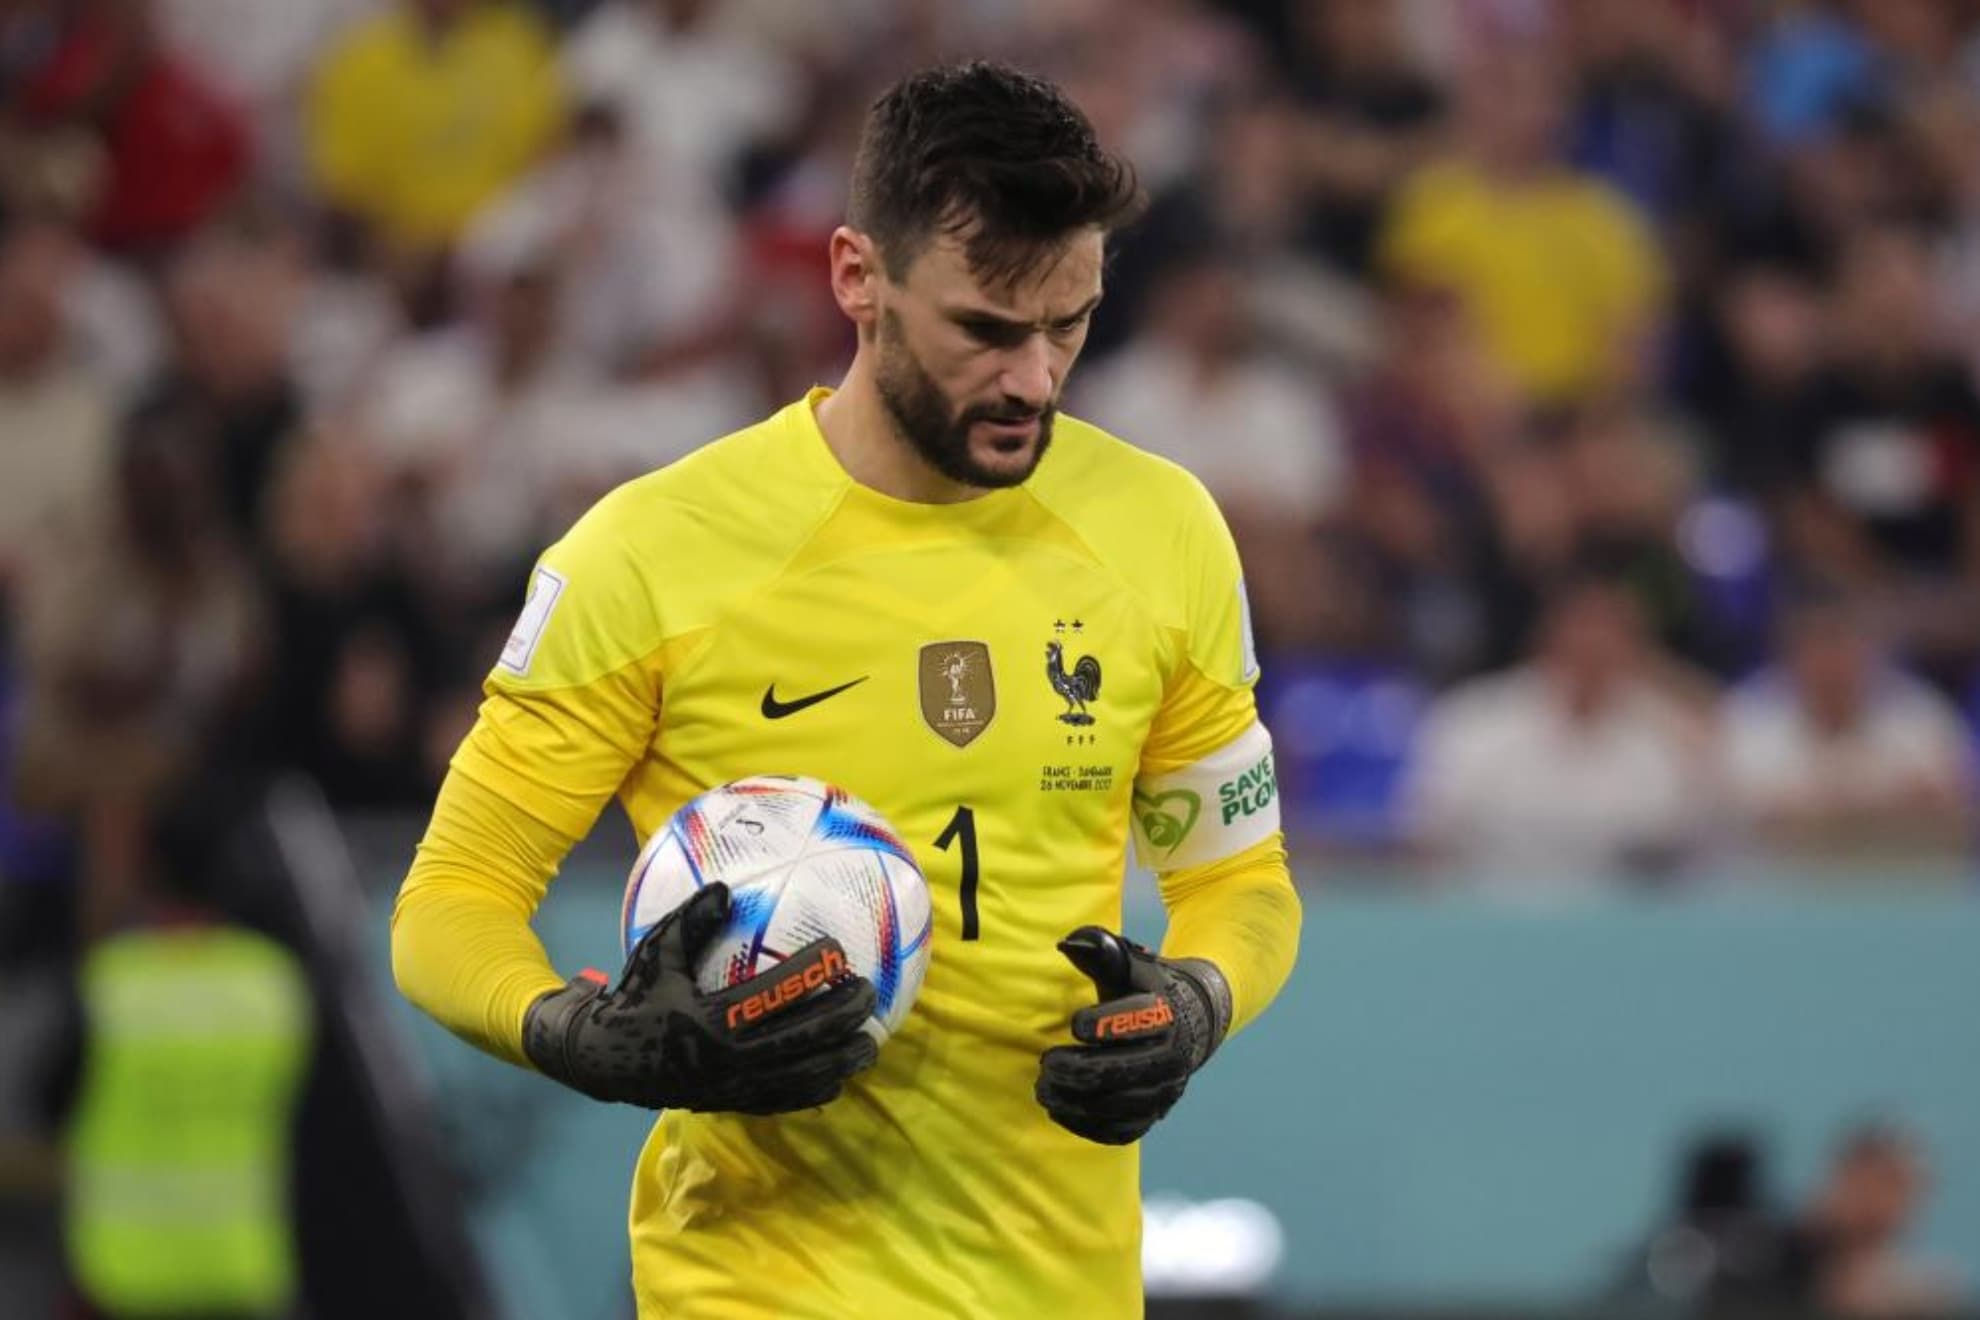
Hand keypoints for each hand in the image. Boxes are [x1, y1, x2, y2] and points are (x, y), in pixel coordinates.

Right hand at [523, 883, 877, 1113]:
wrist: (603, 1060)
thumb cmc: (635, 997)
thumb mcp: (656, 953)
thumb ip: (690, 921)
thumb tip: (724, 888)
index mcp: (712, 1020)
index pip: (775, 994)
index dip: (811, 973)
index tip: (838, 952)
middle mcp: (729, 1059)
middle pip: (803, 1039)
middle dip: (843, 1017)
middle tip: (869, 994)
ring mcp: (734, 1087)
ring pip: (802, 1078)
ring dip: (841, 1061)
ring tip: (871, 1043)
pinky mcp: (732, 1103)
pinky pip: (783, 1102)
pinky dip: (814, 1091)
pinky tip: (838, 1078)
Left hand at [1035, 927, 1230, 1145]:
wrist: (1193, 1019)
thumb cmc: (1146, 988)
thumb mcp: (1129, 964)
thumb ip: (1099, 950)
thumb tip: (1066, 944)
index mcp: (1165, 1013)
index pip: (1133, 1021)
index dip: (1099, 1025)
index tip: (1075, 1024)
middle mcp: (1172, 1056)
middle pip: (1121, 1071)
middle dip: (1076, 1070)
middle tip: (1046, 1063)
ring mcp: (1166, 1090)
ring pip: (1119, 1106)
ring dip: (1075, 1101)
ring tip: (1044, 1088)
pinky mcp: (1155, 1115)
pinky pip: (1121, 1131)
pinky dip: (1087, 1126)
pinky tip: (1061, 1110)